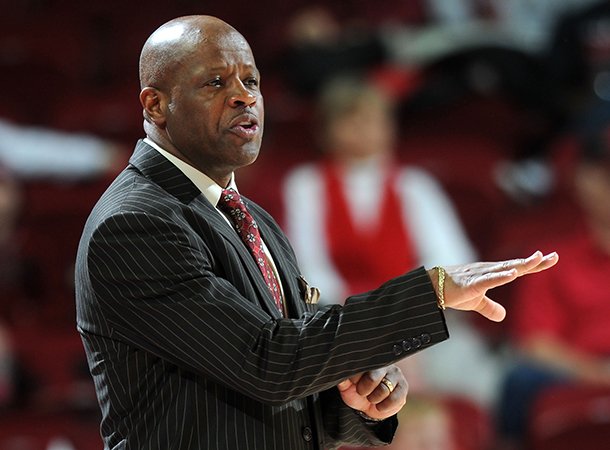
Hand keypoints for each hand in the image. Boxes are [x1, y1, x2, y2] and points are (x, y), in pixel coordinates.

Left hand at [337, 365, 406, 420]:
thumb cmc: (357, 392)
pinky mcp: (403, 386)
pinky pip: (396, 397)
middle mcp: (383, 364)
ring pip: (385, 388)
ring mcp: (394, 374)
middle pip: (373, 376)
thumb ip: (342, 379)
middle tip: (362, 393)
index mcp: (368, 361)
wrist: (370, 407)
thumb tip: (336, 371)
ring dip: (375, 399)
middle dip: (365, 389)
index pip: (361, 365)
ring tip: (372, 399)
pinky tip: (380, 406)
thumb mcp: (347, 387)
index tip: (353, 384)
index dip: (355, 379)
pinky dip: (385, 406)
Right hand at [429, 250, 558, 321]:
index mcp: (491, 274)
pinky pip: (488, 280)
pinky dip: (500, 276)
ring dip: (520, 264)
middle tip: (554, 256)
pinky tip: (511, 274)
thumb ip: (490, 307)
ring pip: (504, 269)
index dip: (534, 264)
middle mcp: (488, 271)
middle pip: (515, 265)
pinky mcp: (470, 284)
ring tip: (536, 258)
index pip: (517, 268)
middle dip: (534, 262)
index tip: (552, 258)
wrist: (430, 288)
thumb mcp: (474, 302)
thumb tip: (503, 316)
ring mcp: (479, 275)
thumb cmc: (452, 291)